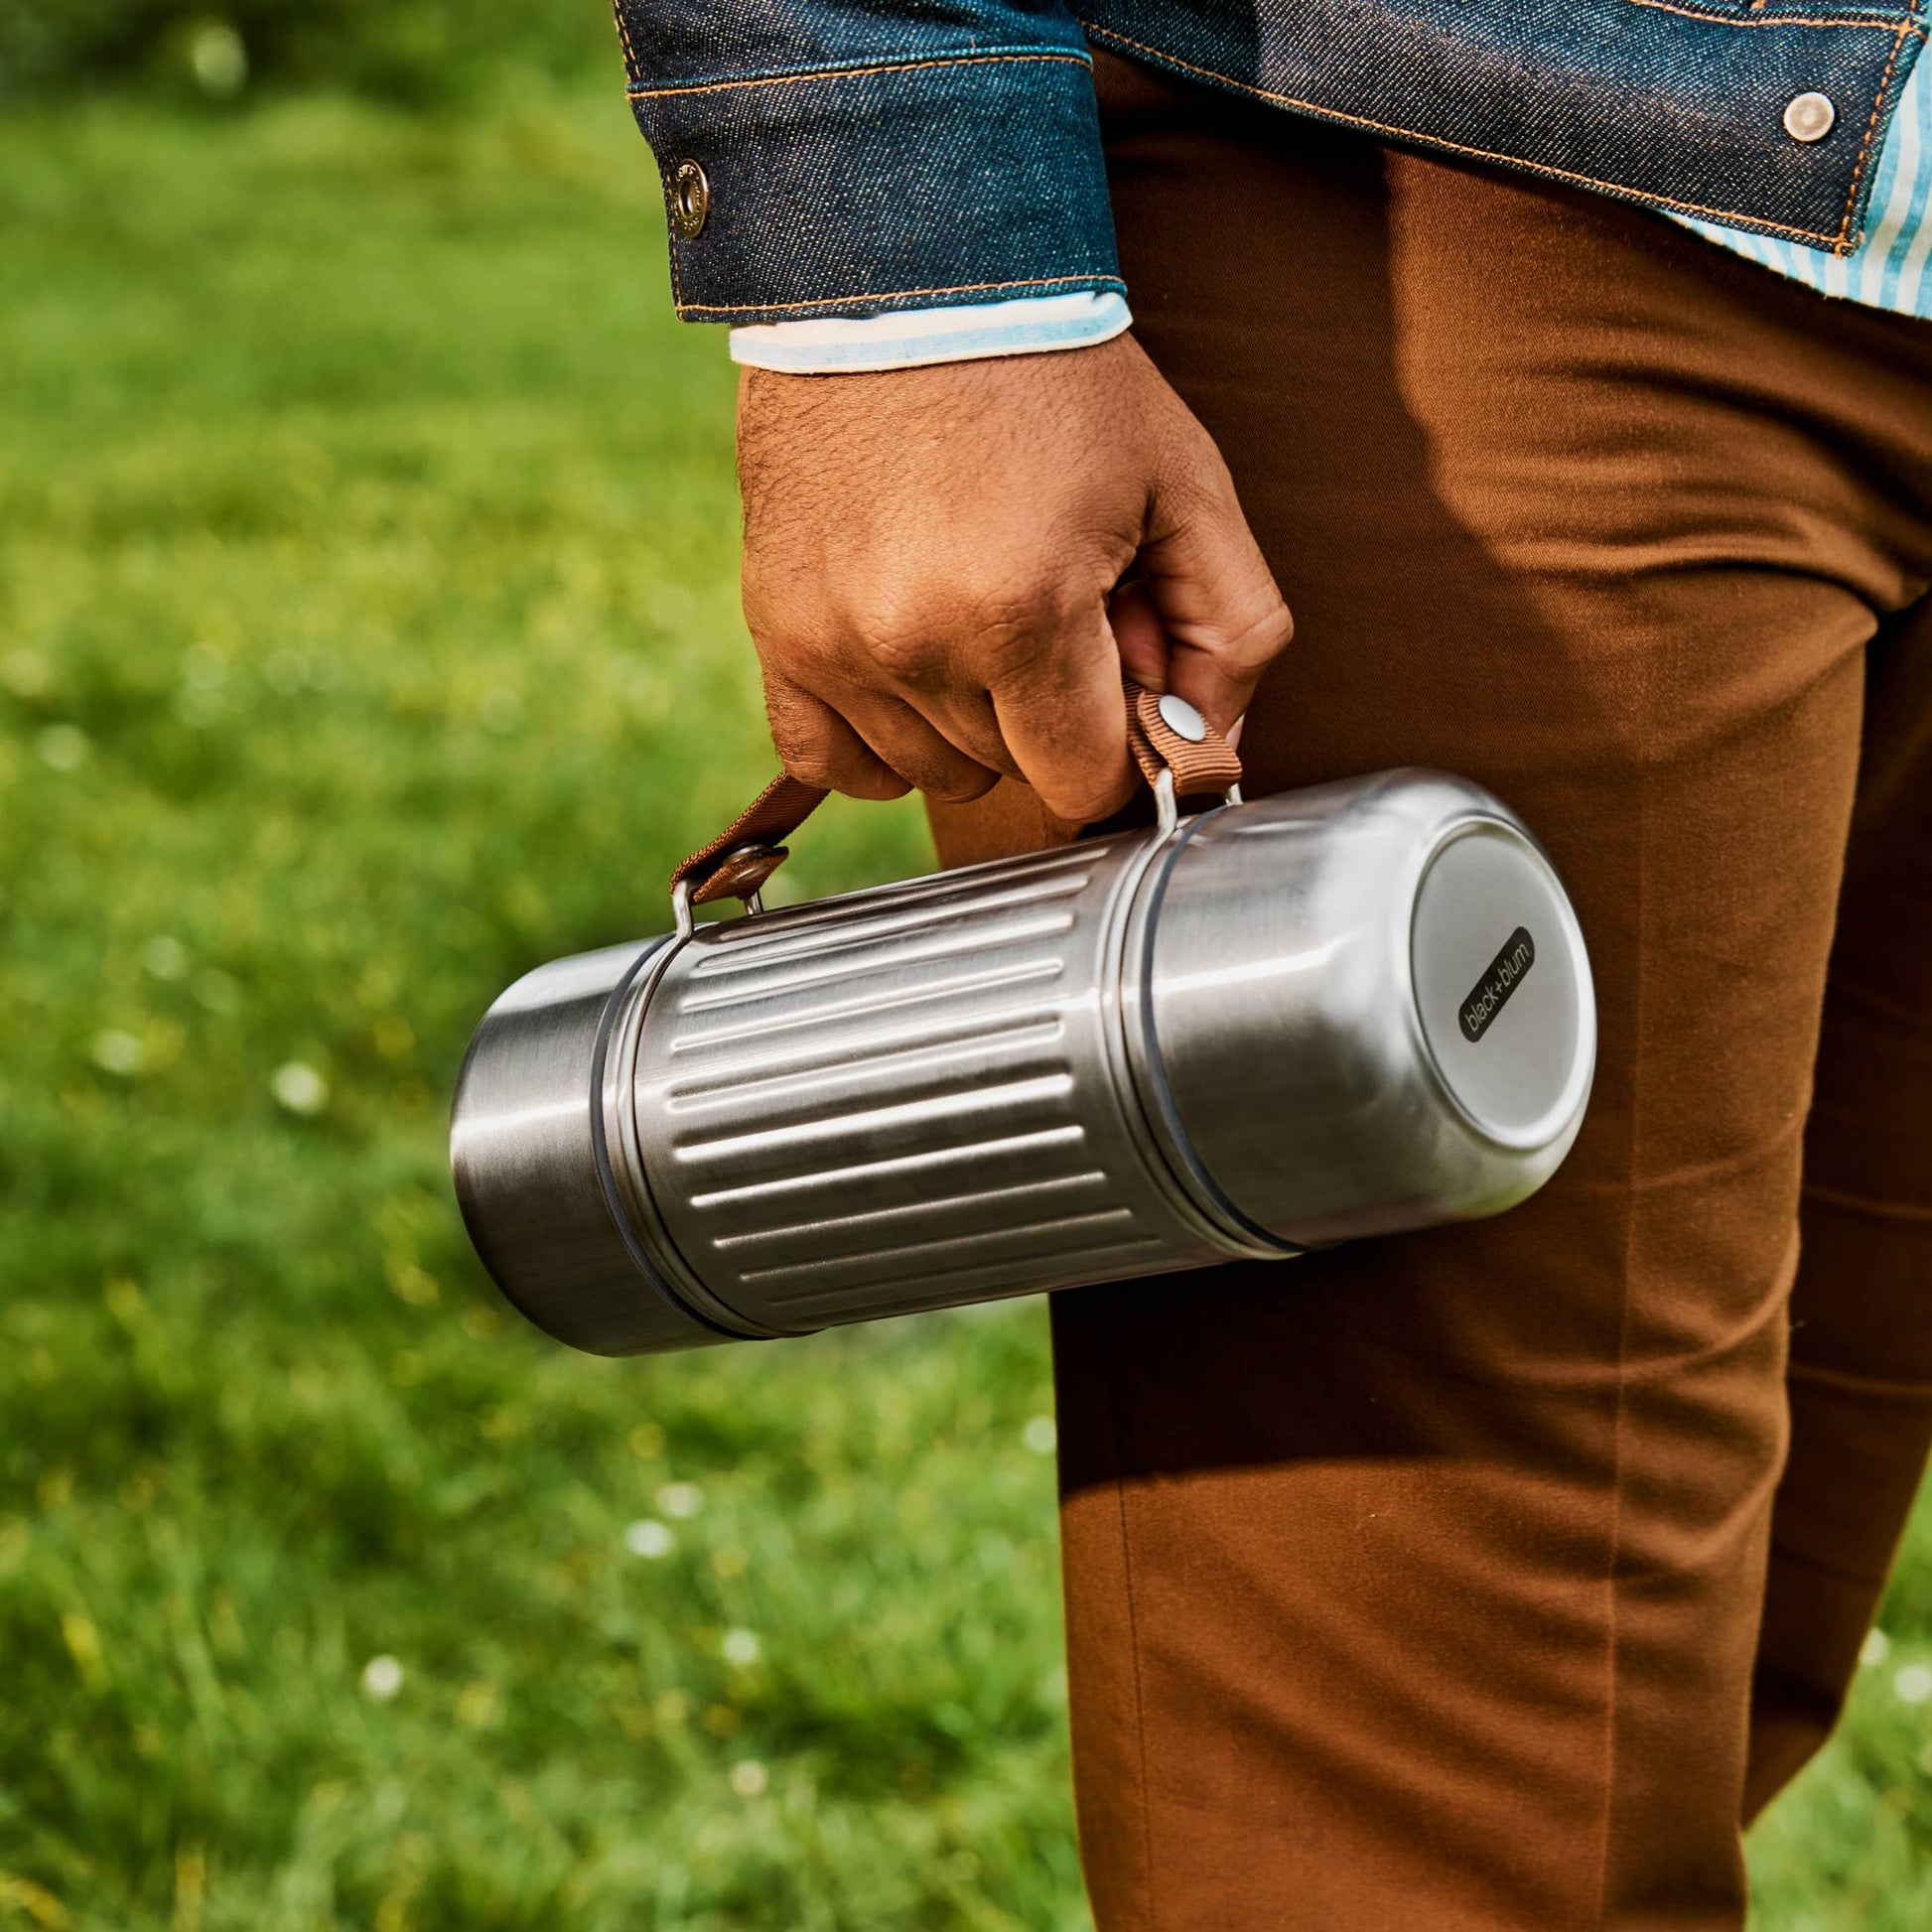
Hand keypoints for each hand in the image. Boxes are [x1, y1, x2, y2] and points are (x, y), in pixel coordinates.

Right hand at [736, 332, 1292, 823]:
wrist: (906, 272)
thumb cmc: (1057, 378)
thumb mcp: (1186, 485)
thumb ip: (1229, 634)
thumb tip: (1206, 757)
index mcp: (1023, 611)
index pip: (1082, 783)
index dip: (1120, 743)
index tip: (1120, 672)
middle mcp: (912, 642)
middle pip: (1010, 773)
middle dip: (1050, 711)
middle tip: (1053, 601)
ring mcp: (831, 642)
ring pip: (928, 771)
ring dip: (968, 720)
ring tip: (978, 604)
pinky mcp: (777, 628)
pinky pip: (829, 763)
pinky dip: (879, 742)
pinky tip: (913, 670)